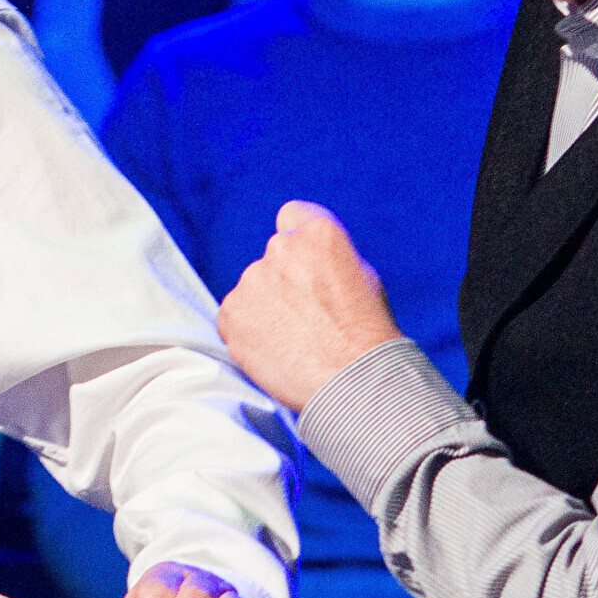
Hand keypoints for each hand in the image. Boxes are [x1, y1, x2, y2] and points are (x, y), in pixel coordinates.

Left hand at [217, 199, 402, 414]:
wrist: (351, 381)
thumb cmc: (366, 334)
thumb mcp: (362, 276)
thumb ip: (326, 257)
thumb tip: (306, 258)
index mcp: (318, 233)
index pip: (292, 215)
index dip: (298, 241)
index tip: (304, 263)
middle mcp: (280, 248)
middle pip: (273, 258)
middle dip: (284, 281)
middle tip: (306, 316)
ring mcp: (251, 280)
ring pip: (253, 289)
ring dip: (265, 307)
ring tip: (294, 340)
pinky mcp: (230, 312)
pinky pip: (235, 316)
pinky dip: (248, 331)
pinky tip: (275, 350)